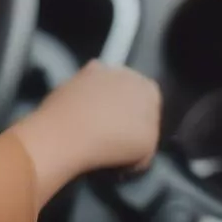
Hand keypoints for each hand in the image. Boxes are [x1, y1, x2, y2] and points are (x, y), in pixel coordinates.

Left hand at [11, 61, 160, 203]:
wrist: (69, 133)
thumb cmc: (115, 143)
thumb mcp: (147, 152)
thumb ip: (148, 136)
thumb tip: (138, 135)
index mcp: (150, 89)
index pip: (152, 103)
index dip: (144, 120)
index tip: (134, 135)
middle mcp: (126, 72)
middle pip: (128, 90)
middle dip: (123, 106)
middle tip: (115, 130)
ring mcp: (98, 70)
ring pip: (105, 87)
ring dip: (102, 100)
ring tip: (93, 125)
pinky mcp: (73, 74)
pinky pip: (84, 87)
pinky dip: (82, 97)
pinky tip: (77, 116)